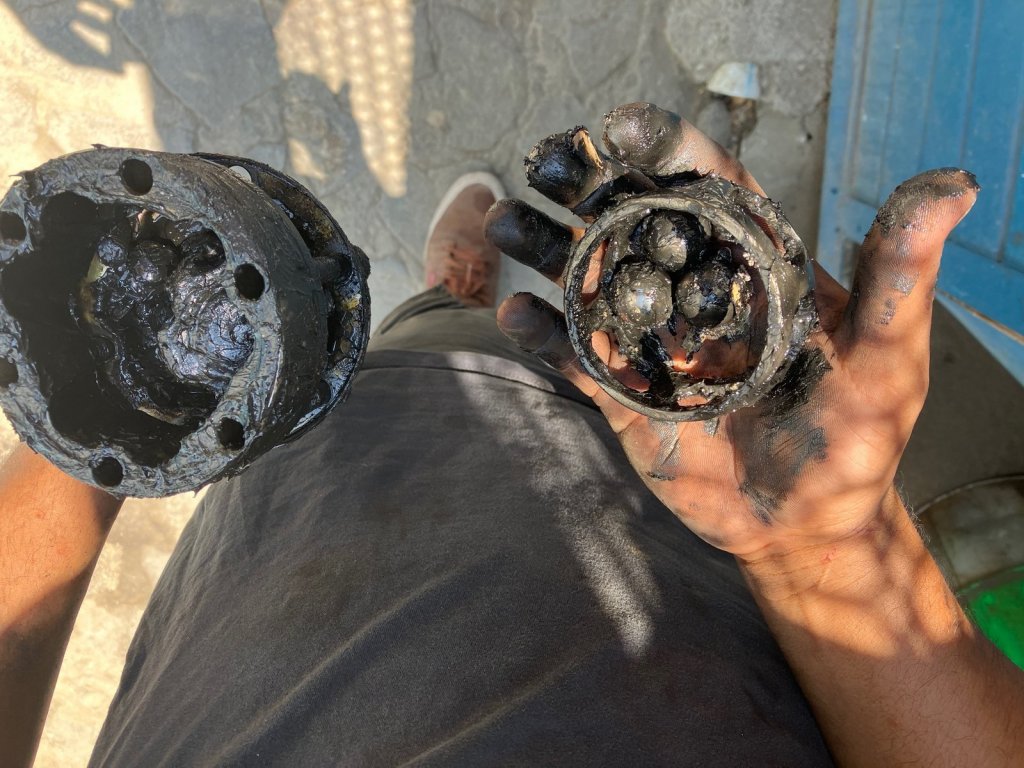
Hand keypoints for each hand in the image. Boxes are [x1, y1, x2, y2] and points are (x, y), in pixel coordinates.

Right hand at [485, 102, 977, 561]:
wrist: (806, 519)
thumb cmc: (856, 434)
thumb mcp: (887, 351)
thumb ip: (899, 273)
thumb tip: (952, 185)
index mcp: (753, 263)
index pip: (708, 189)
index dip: (667, 151)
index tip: (623, 126)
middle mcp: (694, 291)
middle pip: (632, 223)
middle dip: (586, 189)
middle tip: (544, 161)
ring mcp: (653, 341)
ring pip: (590, 281)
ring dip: (546, 249)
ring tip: (505, 218)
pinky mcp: (623, 393)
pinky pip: (574, 357)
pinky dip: (542, 335)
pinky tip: (511, 311)